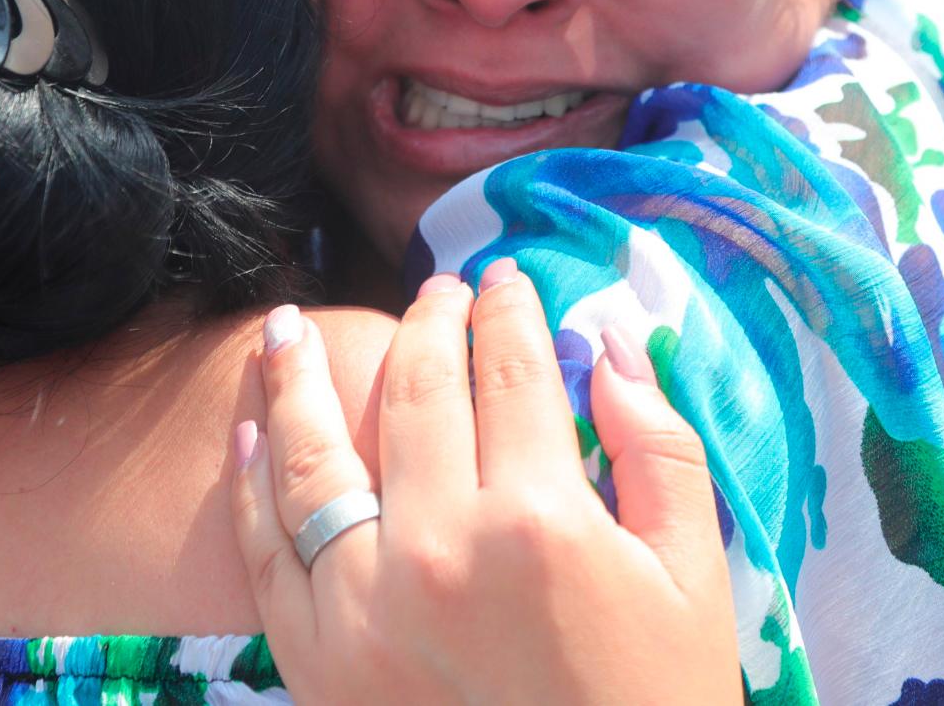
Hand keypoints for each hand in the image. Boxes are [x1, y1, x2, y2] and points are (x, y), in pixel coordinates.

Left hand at [230, 258, 738, 704]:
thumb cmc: (653, 704)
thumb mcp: (692, 580)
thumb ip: (657, 450)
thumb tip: (610, 344)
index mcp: (537, 521)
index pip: (510, 372)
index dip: (509, 310)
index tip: (506, 280)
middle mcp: (436, 550)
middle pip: (417, 392)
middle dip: (428, 322)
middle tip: (436, 291)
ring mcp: (361, 607)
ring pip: (314, 456)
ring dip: (297, 378)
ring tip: (287, 327)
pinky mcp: (315, 661)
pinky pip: (266, 550)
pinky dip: (251, 483)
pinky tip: (252, 430)